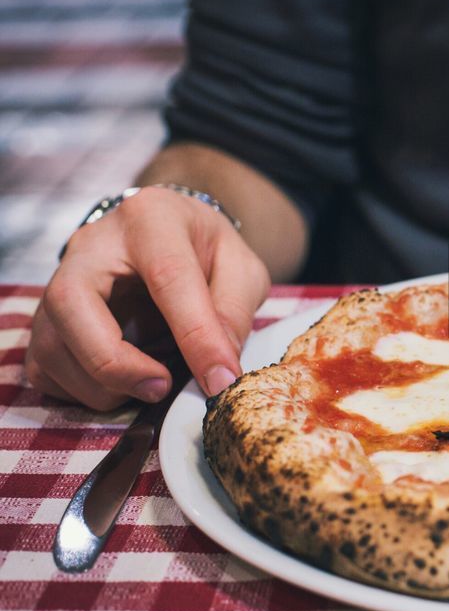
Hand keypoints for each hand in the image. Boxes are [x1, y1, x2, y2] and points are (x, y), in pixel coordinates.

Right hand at [25, 187, 269, 409]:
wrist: (170, 233)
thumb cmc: (205, 249)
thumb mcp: (241, 268)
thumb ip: (233, 312)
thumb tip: (218, 372)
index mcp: (151, 219)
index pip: (167, 276)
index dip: (195, 336)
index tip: (218, 380)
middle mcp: (92, 245)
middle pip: (71, 302)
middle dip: (113, 361)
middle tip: (161, 387)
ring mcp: (59, 279)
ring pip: (50, 343)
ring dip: (100, 385)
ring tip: (151, 386)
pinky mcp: (47, 316)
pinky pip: (44, 367)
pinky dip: (80, 391)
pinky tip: (121, 387)